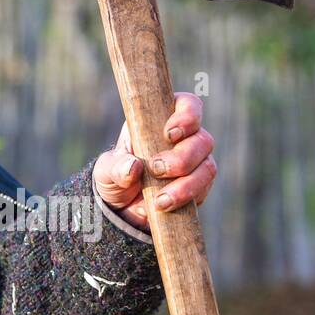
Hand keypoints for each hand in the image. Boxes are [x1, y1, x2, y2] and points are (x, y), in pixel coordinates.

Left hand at [92, 93, 216, 231]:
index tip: (170, 134)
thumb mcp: (106, 170)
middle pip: (202, 139)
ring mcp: (195, 163)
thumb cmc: (115, 176)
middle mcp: (184, 139)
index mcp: (160, 121)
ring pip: (207, 167)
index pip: (187, 105)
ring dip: (186, 185)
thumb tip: (133, 167)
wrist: (122, 209)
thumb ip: (115, 166)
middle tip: (157, 170)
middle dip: (182, 158)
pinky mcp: (199, 187)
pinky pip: (203, 191)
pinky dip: (185, 200)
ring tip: (160, 200)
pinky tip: (162, 207)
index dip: (187, 116)